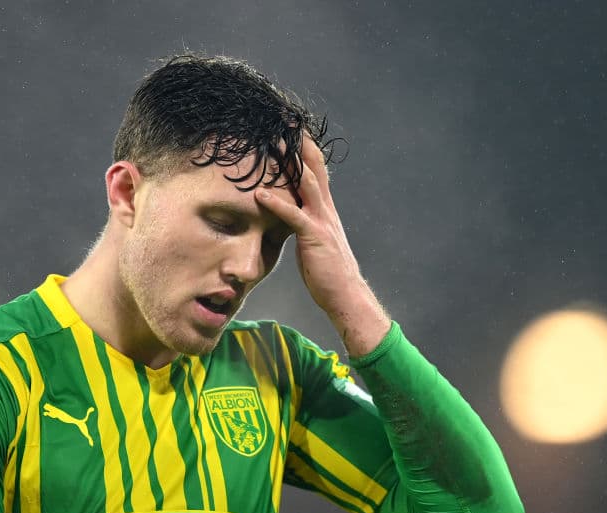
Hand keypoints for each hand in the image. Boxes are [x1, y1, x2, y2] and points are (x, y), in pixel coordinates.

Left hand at [255, 137, 390, 354]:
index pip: (318, 174)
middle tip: (287, 124)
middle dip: (301, 146)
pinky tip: (260, 194)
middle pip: (314, 170)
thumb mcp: (315, 242)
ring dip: (290, 164)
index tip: (295, 132)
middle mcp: (326, 210)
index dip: (308, 152)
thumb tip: (289, 218)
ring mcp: (322, 221)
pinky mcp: (314, 237)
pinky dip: (276, 203)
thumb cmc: (328, 272)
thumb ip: (304, 225)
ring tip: (272, 146)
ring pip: (307, 184)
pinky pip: (293, 215)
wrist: (346, 294)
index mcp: (326, 211)